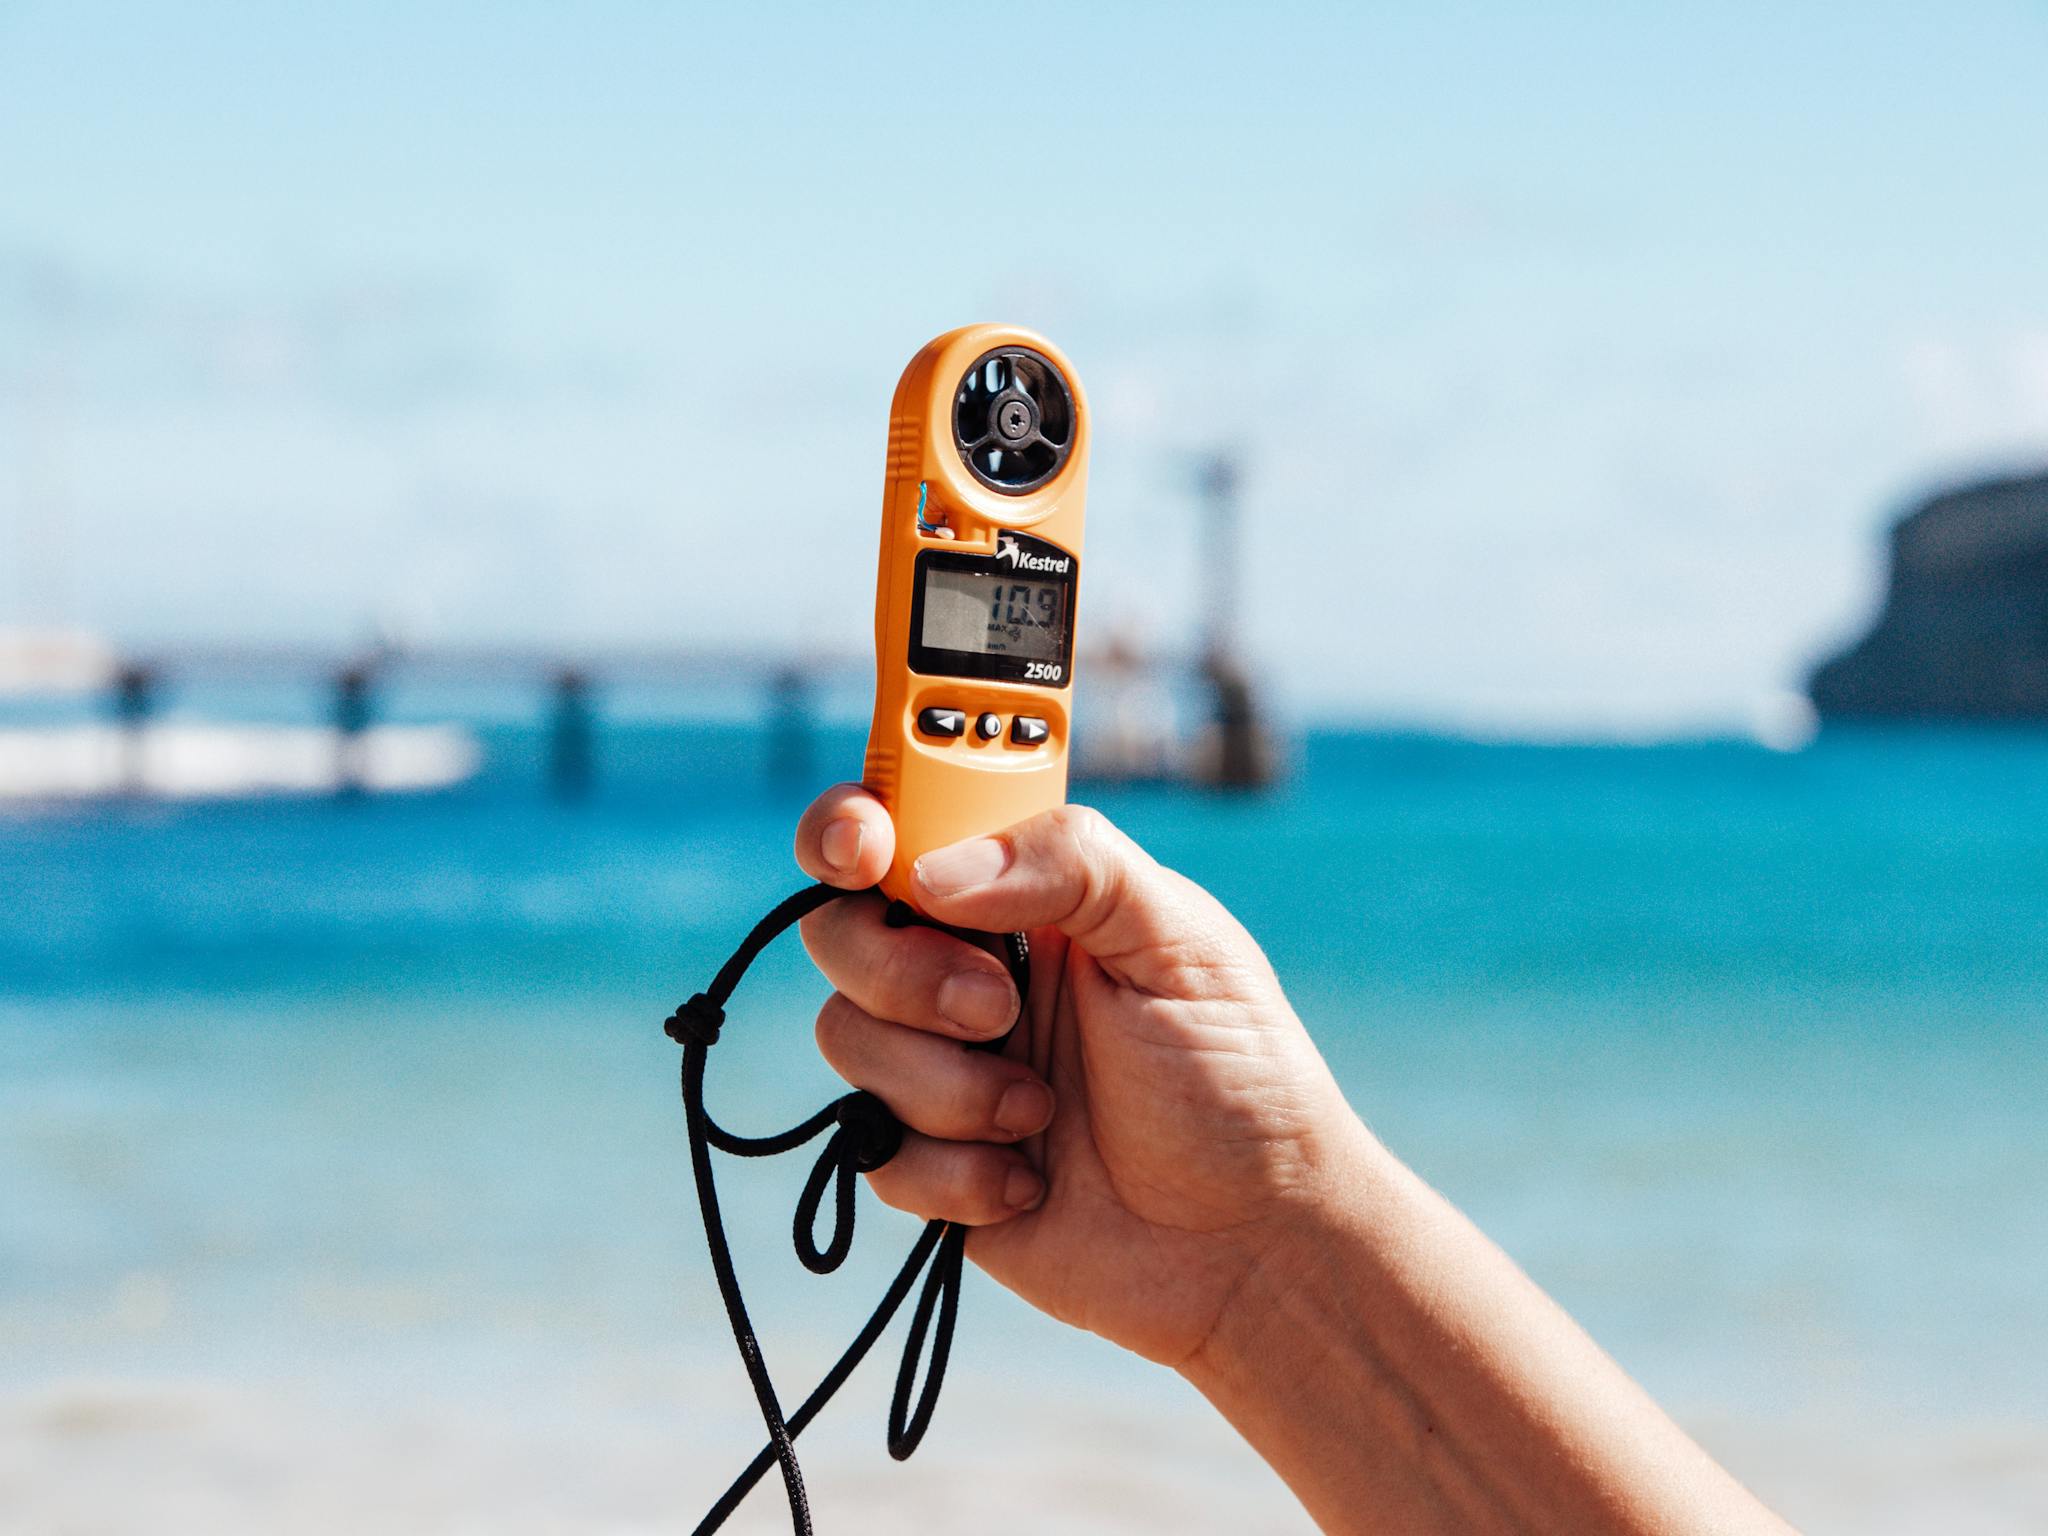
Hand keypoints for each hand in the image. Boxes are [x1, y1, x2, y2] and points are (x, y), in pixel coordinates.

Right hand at [794, 786, 1361, 1366]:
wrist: (1254, 1246)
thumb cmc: (1242, 1079)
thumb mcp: (1183, 941)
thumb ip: (1071, 864)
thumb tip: (931, 871)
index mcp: (1027, 898)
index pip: (904, 826)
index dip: (854, 824)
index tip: (862, 849)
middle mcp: (969, 971)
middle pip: (843, 929)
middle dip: (904, 973)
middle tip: (1000, 1010)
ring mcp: (943, 1068)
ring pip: (847, 1037)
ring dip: (945, 1085)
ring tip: (1041, 1114)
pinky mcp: (932, 1164)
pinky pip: (873, 1150)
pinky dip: (953, 1172)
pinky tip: (1032, 1185)